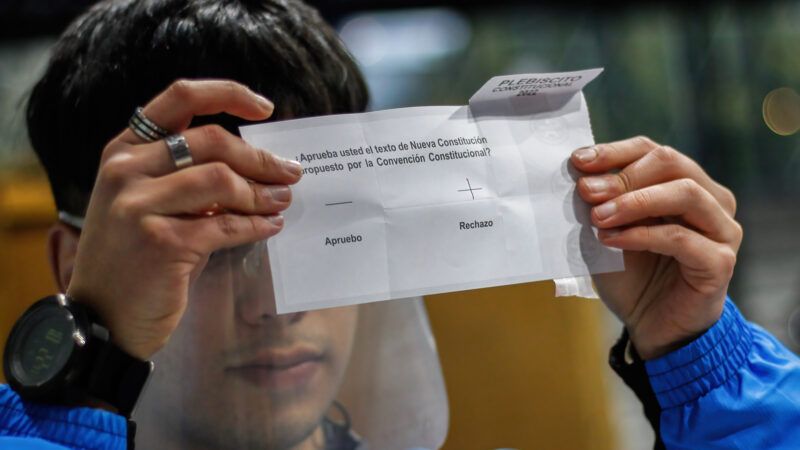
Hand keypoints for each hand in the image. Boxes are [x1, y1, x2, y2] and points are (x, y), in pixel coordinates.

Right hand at [67, 80, 301, 358]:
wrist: (101, 318)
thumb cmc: (133, 257)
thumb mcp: (146, 203)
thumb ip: (186, 176)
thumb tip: (255, 165)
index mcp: (123, 150)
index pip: (180, 97)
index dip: (228, 94)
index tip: (266, 107)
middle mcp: (126, 170)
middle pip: (212, 140)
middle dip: (260, 157)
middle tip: (291, 172)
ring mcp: (138, 206)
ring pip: (222, 180)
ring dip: (262, 192)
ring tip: (282, 201)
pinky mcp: (161, 242)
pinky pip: (225, 225)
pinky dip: (256, 225)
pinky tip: (271, 227)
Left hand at [571, 137, 742, 359]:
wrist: (652, 326)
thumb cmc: (631, 275)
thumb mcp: (607, 232)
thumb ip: (599, 204)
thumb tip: (579, 175)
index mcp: (684, 184)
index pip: (652, 151)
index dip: (615, 152)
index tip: (578, 161)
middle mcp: (710, 200)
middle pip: (671, 163)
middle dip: (623, 175)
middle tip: (586, 191)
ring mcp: (721, 230)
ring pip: (684, 193)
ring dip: (634, 201)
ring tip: (598, 217)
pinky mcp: (720, 262)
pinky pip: (682, 238)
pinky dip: (642, 235)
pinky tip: (611, 240)